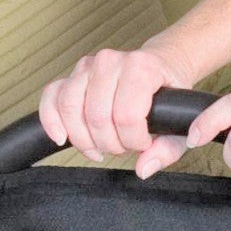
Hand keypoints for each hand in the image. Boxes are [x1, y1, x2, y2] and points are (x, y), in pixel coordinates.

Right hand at [38, 41, 200, 179]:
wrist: (162, 65)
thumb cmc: (169, 94)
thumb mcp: (179, 123)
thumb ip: (167, 149)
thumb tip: (143, 169)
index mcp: (141, 67)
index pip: (127, 116)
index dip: (134, 141)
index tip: (143, 143)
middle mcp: (111, 61)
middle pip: (97, 116)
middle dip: (110, 143)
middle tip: (123, 147)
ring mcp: (89, 65)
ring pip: (70, 108)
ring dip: (83, 138)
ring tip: (100, 147)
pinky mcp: (73, 75)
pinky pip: (51, 96)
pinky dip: (51, 120)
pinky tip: (61, 138)